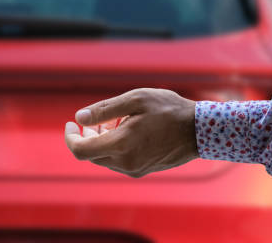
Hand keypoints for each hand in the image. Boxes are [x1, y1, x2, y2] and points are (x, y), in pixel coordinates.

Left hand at [64, 88, 198, 177]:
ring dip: (101, 141)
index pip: (80, 150)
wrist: (200, 130)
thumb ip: (104, 109)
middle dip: (87, 136)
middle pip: (91, 154)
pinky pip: (118, 161)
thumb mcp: (135, 100)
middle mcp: (125, 163)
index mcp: (120, 145)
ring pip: (104, 158)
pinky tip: (125, 131)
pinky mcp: (142, 170)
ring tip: (114, 121)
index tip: (70, 123)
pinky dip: (113, 147)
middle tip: (96, 119)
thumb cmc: (169, 109)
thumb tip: (79, 117)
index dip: (70, 137)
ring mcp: (134, 169)